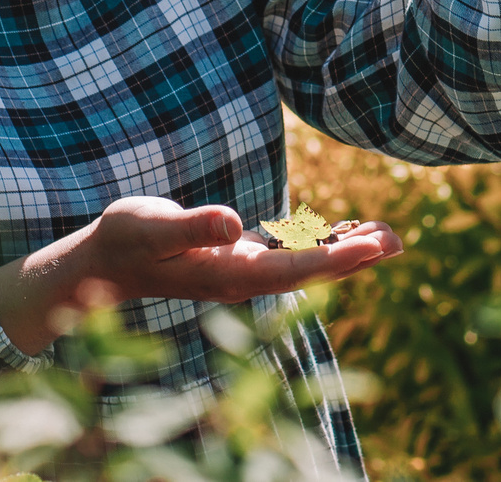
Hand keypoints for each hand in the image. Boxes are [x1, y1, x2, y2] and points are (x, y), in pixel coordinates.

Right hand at [0, 196, 402, 355]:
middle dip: (354, 257)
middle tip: (398, 238)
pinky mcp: (238, 259)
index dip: (338, 257)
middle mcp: (243, 278)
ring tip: (384, 234)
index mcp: (230, 274)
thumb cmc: (125, 241)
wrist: (102, 262)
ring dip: (343, 250)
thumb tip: (235, 223)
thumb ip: (194, 226)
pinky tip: (339, 232)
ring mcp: (242, 271)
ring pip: (304, 263)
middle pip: (311, 270)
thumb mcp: (153, 226)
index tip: (376, 246)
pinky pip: (289, 254)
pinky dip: (317, 243)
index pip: (297, 268)